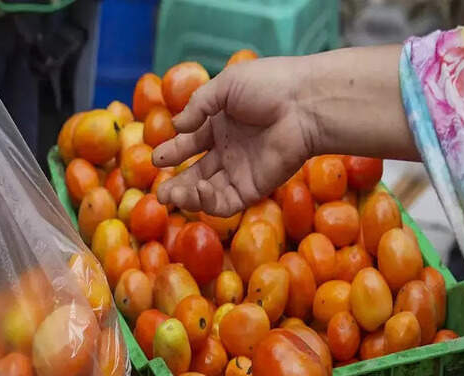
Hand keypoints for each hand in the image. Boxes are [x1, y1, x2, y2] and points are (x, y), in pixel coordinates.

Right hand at [152, 56, 319, 216]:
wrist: (305, 104)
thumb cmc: (269, 86)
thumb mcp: (226, 86)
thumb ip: (199, 106)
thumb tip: (177, 126)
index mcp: (221, 125)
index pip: (191, 143)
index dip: (172, 152)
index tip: (157, 158)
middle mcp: (229, 150)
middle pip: (196, 173)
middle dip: (176, 183)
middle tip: (159, 192)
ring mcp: (241, 171)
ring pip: (207, 192)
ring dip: (186, 196)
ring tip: (170, 194)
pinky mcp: (253, 188)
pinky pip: (226, 202)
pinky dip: (208, 202)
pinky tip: (199, 189)